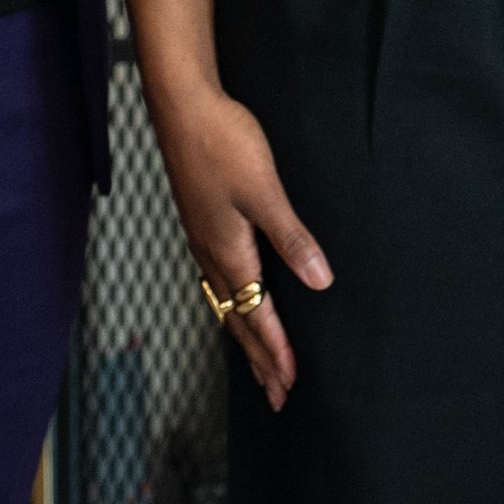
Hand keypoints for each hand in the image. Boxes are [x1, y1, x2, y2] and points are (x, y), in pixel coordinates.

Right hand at [150, 81, 331, 409]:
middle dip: (259, 358)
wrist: (183, 108)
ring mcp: (203, 239)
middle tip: (276, 394)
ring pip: (226, 303)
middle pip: (237, 320)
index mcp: (228, 252)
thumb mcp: (264, 190)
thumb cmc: (224, 144)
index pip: (256, 315)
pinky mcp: (202, 222)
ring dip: (246, 335)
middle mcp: (211, 255)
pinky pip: (219, 281)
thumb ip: (291, 237)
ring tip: (259, 362)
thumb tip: (319, 281)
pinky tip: (237, 299)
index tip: (290, 384)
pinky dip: (233, 305)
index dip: (276, 350)